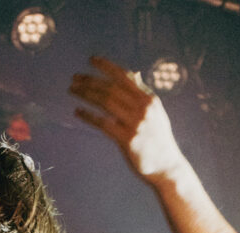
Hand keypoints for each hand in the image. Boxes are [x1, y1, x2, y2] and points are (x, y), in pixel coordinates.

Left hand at [69, 56, 186, 181]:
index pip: (125, 76)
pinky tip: (78, 112)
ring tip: (72, 90)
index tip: (91, 59)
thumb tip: (134, 74)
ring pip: (106, 102)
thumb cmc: (158, 140)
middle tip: (74, 78)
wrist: (167, 166)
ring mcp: (136, 124)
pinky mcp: (127, 140)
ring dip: (86, 94)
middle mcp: (143, 108)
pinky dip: (89, 116)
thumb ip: (142, 95)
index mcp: (149, 99)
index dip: (107, 66)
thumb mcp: (155, 113)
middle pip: (111, 88)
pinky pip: (103, 124)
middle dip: (90, 81)